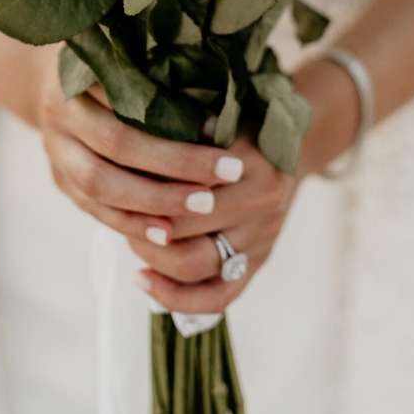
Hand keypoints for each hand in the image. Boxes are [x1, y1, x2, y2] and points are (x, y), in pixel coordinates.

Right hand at [38, 61, 244, 246]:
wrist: (62, 84)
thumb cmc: (117, 65)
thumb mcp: (134, 56)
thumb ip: (164, 76)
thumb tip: (221, 104)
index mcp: (79, 72)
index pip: (129, 97)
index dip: (173, 115)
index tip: (219, 128)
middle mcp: (61, 113)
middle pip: (118, 143)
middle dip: (175, 163)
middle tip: (226, 174)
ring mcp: (57, 151)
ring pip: (101, 185)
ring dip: (156, 201)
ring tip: (204, 206)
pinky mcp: (61, 182)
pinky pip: (96, 210)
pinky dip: (133, 223)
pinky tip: (168, 234)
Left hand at [130, 56, 361, 311]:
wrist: (293, 149)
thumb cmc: (239, 126)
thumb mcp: (220, 114)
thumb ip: (186, 124)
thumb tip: (133, 130)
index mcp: (252, 161)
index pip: (186, 187)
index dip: (145, 190)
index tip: (121, 182)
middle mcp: (263, 203)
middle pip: (186, 229)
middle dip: (144, 225)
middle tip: (121, 213)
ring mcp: (262, 238)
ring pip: (196, 266)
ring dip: (154, 257)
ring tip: (133, 241)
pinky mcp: (257, 264)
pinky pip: (217, 298)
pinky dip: (176, 298)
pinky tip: (143, 281)